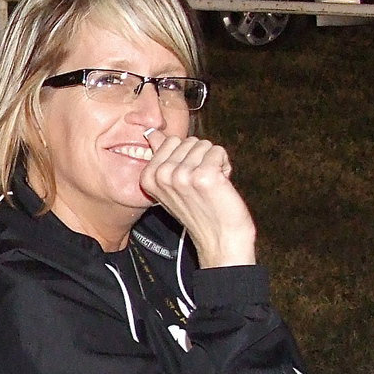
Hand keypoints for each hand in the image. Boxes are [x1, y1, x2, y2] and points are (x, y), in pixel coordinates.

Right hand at [139, 129, 256, 267]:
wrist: (220, 239)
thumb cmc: (199, 211)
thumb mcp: (171, 184)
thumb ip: (162, 156)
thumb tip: (152, 133)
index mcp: (148, 177)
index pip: (171, 141)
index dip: (186, 157)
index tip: (187, 179)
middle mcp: (162, 175)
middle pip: (189, 141)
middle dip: (200, 158)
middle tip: (200, 184)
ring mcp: (182, 175)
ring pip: (205, 145)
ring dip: (213, 163)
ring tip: (210, 186)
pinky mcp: (204, 175)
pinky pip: (218, 151)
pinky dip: (224, 166)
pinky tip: (219, 185)